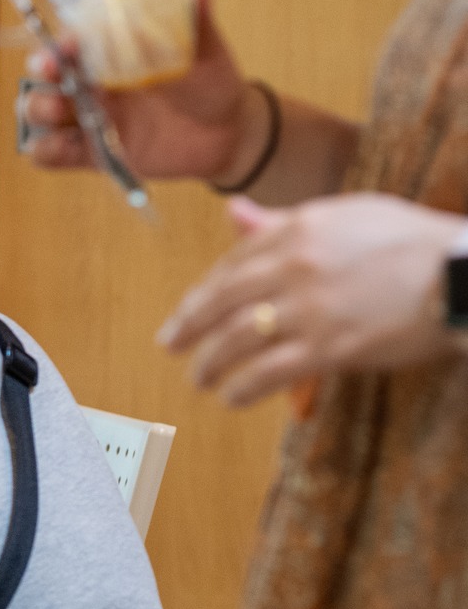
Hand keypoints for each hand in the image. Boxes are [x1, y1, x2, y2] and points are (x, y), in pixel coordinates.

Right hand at [20, 0, 263, 184]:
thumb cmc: (213, 84)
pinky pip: (53, 154)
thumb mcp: (207, 52)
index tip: (68, 45)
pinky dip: (46, 150)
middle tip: (53, 74)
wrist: (228, 133)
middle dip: (42, 72)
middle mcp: (94, 83)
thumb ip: (197, 25)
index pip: (74, 41)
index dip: (63, 41)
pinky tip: (60, 147)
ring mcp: (91, 118)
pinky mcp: (94, 153)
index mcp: (112, 54)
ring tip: (59, 111)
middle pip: (46, 73)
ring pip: (40, 111)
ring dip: (39, 108)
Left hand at [159, 194, 466, 404]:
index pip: (233, 261)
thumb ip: (282, 220)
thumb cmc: (413, 241)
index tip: (190, 309)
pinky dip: (243, 386)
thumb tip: (233, 211)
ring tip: (198, 378)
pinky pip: (270, 371)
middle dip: (190, 326)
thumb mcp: (346, 214)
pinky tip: (230, 397)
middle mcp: (293, 266)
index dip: (206, 291)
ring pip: (238, 338)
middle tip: (169, 345)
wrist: (465, 271)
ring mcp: (309, 308)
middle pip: (223, 299)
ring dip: (210, 361)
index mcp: (297, 229)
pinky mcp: (330, 346)